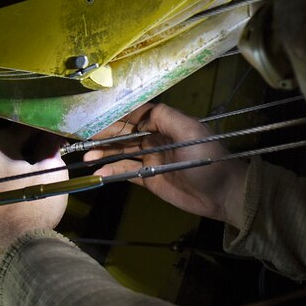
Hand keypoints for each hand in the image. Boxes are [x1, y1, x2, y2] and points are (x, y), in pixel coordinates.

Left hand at [0, 125, 68, 274]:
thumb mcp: (52, 173)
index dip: (37, 131)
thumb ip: (50, 150)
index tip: (49, 137)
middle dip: (13, 139)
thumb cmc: (35, 208)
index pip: (18, 129)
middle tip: (33, 148)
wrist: (16, 245)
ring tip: (7, 156)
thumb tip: (51, 139)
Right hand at [85, 103, 247, 227]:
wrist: (222, 194)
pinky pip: (126, 172)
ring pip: (121, 152)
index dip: (118, 113)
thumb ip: (166, 117)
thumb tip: (140, 112)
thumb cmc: (208, 159)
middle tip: (84, 135)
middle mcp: (155, 138)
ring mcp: (150, 158)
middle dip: (104, 133)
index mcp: (166, 124)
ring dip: (104, 153)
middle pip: (124, 133)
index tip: (97, 113)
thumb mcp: (191, 132)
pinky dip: (111, 171)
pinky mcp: (148, 178)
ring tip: (87, 156)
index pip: (137, 114)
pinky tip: (99, 171)